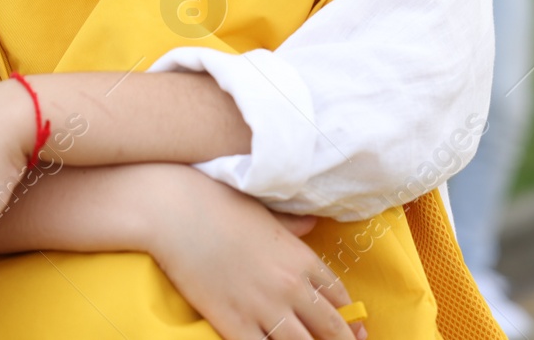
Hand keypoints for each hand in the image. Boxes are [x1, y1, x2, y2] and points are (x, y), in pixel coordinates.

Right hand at [143, 165, 364, 339]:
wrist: (178, 214)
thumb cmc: (221, 205)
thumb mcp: (268, 213)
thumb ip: (294, 225)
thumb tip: (312, 223)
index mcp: (302, 258)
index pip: (338, 295)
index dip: (348, 315)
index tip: (354, 326)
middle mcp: (291, 287)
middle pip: (330, 327)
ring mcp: (264, 308)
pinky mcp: (234, 325)